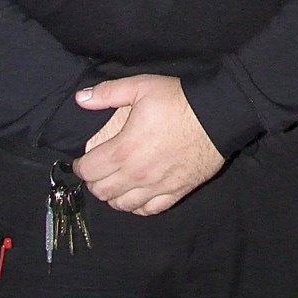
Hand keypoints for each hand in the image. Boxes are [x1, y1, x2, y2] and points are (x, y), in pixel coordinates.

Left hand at [72, 74, 224, 214]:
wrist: (218, 115)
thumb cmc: (178, 100)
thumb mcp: (141, 87)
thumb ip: (108, 93)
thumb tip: (80, 98)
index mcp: (123, 151)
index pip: (88, 171)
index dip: (80, 166)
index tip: (83, 160)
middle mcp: (136, 175)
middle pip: (101, 191)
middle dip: (95, 181)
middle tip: (99, 170)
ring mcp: (157, 186)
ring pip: (122, 205)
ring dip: (113, 195)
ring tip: (117, 182)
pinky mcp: (176, 191)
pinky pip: (149, 210)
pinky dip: (138, 206)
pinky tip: (138, 194)